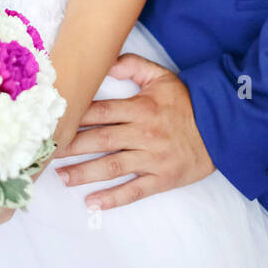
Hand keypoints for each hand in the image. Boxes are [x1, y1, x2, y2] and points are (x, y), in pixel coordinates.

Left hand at [55, 53, 214, 208]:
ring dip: (84, 173)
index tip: (55, 122)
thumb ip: (132, 66)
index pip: (100, 112)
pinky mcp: (161, 178)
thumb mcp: (161, 76)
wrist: (219, 128)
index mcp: (140, 108)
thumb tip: (105, 64)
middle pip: (100, 140)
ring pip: (111, 167)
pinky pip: (134, 191)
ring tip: (62, 177)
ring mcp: (151, 158)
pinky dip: (113, 199)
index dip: (76, 117)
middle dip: (71, 146)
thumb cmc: (186, 102)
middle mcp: (143, 133)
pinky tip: (93, 203)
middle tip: (48, 152)